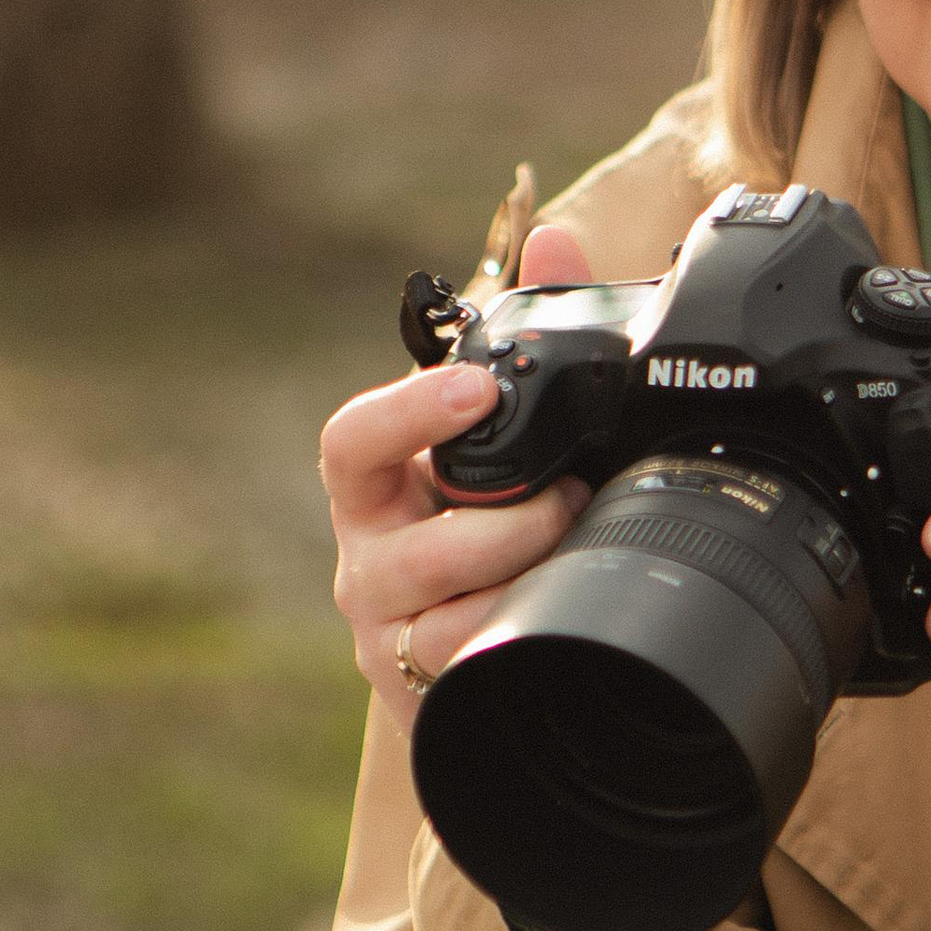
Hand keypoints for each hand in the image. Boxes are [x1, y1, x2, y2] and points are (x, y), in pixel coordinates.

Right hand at [321, 223, 594, 734]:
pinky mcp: (420, 689)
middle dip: (500, 517)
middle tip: (572, 493)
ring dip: (522, 572)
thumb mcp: (510, 437)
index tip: (476, 388)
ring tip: (578, 550)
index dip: (407, 410)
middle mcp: (367, 555)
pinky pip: (468, 662)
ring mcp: (388, 629)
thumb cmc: (496, 532)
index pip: (352, 441)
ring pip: (442, 605)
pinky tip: (563, 613)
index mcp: (379, 484)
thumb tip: (554, 241)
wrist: (494, 664)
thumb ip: (527, 336)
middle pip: (407, 542)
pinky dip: (521, 632)